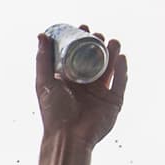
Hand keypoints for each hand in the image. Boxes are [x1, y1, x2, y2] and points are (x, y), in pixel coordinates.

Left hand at [35, 26, 127, 147]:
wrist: (68, 137)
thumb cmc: (54, 112)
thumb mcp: (44, 82)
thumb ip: (43, 59)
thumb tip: (42, 34)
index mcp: (70, 81)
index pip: (78, 55)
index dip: (81, 41)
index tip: (83, 28)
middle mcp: (86, 86)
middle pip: (96, 59)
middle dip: (98, 45)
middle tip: (98, 35)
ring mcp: (101, 94)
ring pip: (110, 68)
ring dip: (113, 53)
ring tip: (112, 42)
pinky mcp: (113, 102)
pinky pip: (120, 83)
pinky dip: (122, 70)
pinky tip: (121, 57)